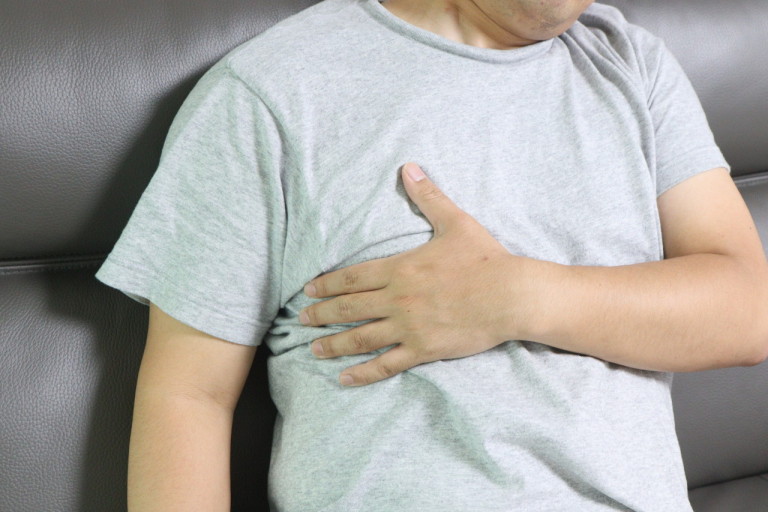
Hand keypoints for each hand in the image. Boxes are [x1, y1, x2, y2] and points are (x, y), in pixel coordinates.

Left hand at [300, 163, 538, 385]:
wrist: (511, 296)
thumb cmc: (484, 259)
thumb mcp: (455, 222)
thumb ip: (428, 197)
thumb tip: (409, 167)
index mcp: (400, 269)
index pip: (352, 278)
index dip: (327, 284)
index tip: (308, 290)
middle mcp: (397, 299)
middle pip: (349, 308)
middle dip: (321, 314)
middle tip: (301, 320)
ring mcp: (409, 327)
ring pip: (361, 338)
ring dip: (334, 344)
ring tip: (314, 349)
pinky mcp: (423, 350)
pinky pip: (387, 364)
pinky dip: (364, 373)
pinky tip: (345, 378)